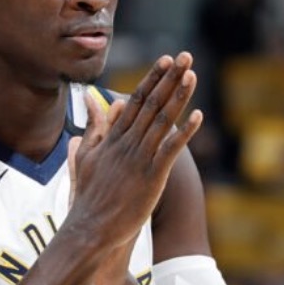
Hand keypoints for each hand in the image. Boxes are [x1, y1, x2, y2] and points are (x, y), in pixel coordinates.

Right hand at [65, 52, 201, 268]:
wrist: (90, 229)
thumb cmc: (89, 197)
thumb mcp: (85, 157)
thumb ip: (94, 128)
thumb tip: (93, 102)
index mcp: (113, 139)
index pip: (135, 101)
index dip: (152, 79)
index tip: (166, 60)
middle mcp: (126, 144)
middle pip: (150, 104)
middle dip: (169, 78)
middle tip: (185, 55)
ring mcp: (139, 159)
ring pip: (161, 121)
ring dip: (178, 96)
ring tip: (192, 73)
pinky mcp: (151, 177)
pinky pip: (169, 149)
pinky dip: (184, 132)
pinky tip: (198, 116)